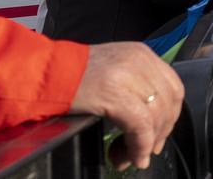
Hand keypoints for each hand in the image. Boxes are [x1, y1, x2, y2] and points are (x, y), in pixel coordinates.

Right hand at [69, 43, 183, 170]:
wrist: (39, 74)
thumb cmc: (69, 77)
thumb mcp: (112, 71)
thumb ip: (135, 87)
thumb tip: (152, 124)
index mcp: (141, 54)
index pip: (173, 87)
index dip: (170, 116)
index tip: (158, 136)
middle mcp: (139, 60)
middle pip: (169, 102)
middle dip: (161, 132)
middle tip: (145, 152)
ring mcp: (127, 74)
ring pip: (156, 116)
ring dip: (146, 144)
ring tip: (129, 158)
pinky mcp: (113, 92)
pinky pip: (140, 125)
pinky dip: (139, 146)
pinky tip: (130, 158)